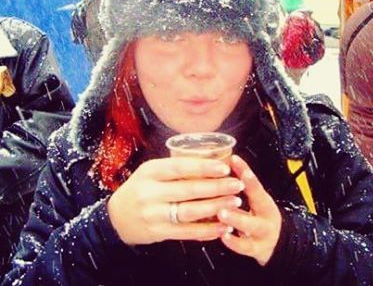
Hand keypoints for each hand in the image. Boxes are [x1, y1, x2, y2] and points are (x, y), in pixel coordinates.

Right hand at [107, 157, 244, 244]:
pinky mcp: (158, 233)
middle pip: (188, 189)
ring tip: (235, 202)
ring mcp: (153, 214)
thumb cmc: (142, 188)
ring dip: (216, 207)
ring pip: (190, 211)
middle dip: (217, 187)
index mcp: (150, 171)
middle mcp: (150, 192)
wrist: (116, 217)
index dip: (203, 167)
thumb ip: (175, 167)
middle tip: (237, 185)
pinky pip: (186, 232)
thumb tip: (212, 158)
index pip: (179, 167)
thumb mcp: (151, 171)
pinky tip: (223, 226)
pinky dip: (207, 230)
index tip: (225, 167)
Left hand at [218, 155, 281, 265]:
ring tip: (222, 213)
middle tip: (227, 187)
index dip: (245, 171)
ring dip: (236, 219)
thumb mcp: (256, 200)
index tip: (234, 160)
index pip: (255, 183)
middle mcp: (266, 215)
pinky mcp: (256, 249)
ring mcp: (262, 233)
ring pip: (250, 226)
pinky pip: (245, 247)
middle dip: (244, 187)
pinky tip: (224, 236)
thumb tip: (225, 161)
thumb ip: (242, 185)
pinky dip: (234, 242)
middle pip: (257, 203)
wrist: (278, 243)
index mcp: (264, 201)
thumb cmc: (261, 216)